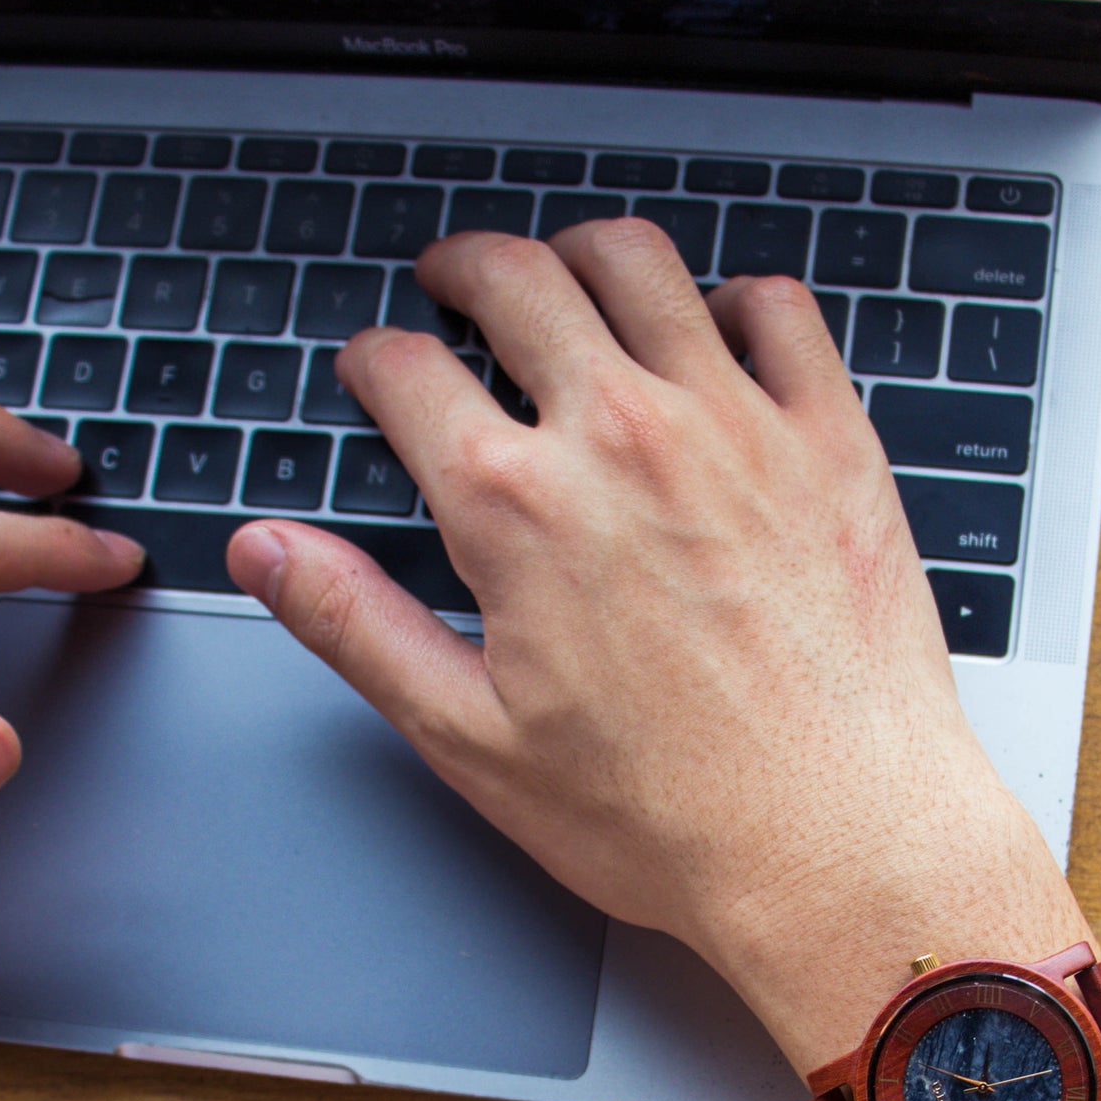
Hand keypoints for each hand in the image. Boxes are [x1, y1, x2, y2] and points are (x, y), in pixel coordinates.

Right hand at [225, 222, 1076, 1068]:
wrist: (835, 844)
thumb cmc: (667, 817)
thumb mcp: (471, 737)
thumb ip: (356, 625)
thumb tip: (265, 553)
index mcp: (516, 506)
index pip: (408, 370)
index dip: (376, 360)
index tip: (380, 370)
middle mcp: (621, 435)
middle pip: (516, 278)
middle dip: (464, 268)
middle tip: (454, 282)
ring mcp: (735, 423)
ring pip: (640, 263)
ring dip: (584, 256)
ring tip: (570, 278)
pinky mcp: (829, 439)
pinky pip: (776, 309)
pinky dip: (731, 300)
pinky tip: (714, 332)